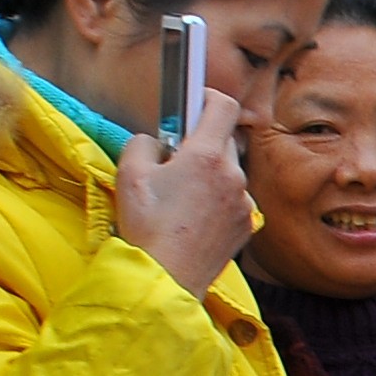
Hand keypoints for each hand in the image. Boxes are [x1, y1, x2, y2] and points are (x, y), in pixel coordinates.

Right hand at [111, 81, 253, 295]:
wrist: (166, 279)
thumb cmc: (146, 226)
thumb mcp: (129, 173)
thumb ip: (144, 143)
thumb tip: (157, 142)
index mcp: (207, 156)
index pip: (224, 106)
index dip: (208, 97)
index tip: (195, 101)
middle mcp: (234, 176)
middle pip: (225, 140)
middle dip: (202, 142)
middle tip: (175, 158)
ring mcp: (244, 202)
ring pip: (229, 173)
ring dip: (210, 173)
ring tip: (181, 195)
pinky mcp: (247, 225)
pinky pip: (234, 200)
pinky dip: (217, 200)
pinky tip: (193, 217)